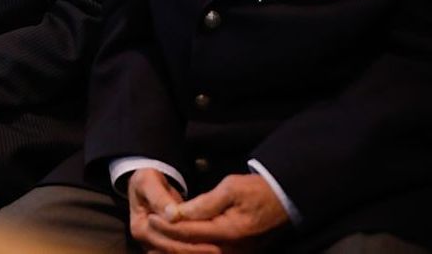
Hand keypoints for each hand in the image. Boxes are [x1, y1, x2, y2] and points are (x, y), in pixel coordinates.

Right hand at [128, 169, 217, 253]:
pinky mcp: (163, 247)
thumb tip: (172, 215)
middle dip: (196, 250)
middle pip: (173, 251)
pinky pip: (180, 253)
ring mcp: (154, 246)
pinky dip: (194, 251)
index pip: (166, 239)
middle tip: (219, 248)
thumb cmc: (147, 182)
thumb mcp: (148, 182)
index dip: (188, 240)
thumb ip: (159, 198)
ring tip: (217, 250)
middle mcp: (146, 242)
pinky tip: (209, 249)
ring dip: (196, 252)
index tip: (210, 237)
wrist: (144, 186)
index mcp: (140, 227)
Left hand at [148, 174, 288, 251]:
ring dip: (177, 250)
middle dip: (168, 241)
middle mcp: (231, 249)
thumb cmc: (256, 190)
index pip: (189, 232)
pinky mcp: (236, 253)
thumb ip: (203, 203)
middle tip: (151, 229)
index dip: (168, 225)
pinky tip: (176, 247)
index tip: (152, 217)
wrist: (283, 201)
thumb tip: (178, 213)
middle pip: (191, 249)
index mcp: (229, 231)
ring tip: (157, 242)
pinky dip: (191, 252)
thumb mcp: (230, 188)